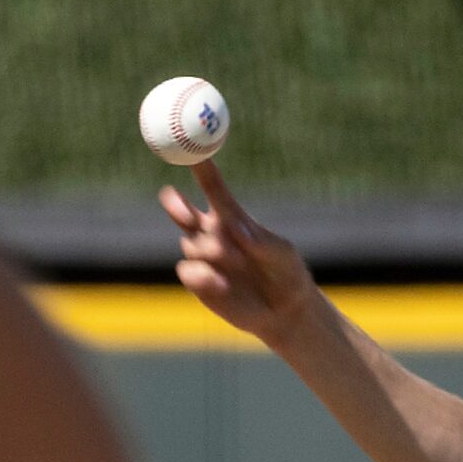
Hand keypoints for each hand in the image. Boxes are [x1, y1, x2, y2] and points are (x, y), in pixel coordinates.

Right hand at [159, 164, 320, 348]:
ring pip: (190, 244)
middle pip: (183, 212)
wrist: (283, 311)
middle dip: (176, 205)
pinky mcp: (198, 281)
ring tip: (237, 262)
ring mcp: (203, 257)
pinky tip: (222, 284)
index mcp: (233, 218)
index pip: (213, 189)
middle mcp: (212, 234)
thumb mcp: (281, 253)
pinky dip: (203, 275)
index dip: (201, 170)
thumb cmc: (286, 273)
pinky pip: (188, 271)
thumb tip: (235, 227)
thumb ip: (259, 240)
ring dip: (209, 250)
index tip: (192, 151)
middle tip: (177, 203)